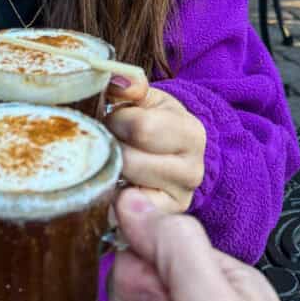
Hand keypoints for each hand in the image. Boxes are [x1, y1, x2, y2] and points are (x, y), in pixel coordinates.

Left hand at [105, 74, 204, 213]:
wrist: (175, 158)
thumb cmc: (157, 124)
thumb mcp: (147, 99)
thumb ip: (130, 85)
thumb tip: (116, 80)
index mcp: (191, 134)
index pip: (139, 127)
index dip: (117, 120)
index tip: (115, 119)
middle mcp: (192, 171)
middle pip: (127, 160)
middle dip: (109, 147)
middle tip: (109, 142)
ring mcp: (178, 200)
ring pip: (121, 185)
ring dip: (107, 171)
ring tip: (113, 160)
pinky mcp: (159, 219)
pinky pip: (122, 212)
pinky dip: (110, 198)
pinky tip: (115, 184)